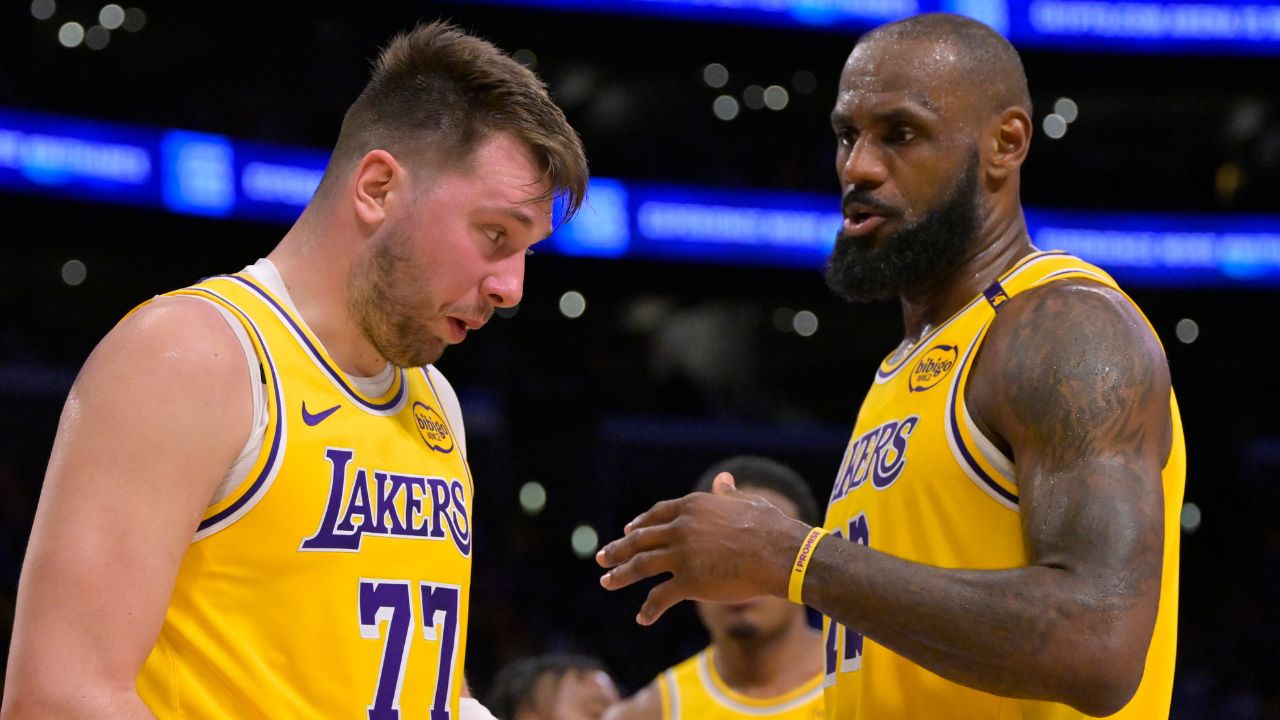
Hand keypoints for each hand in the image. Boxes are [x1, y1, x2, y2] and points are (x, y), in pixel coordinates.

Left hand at [596, 472, 811, 624]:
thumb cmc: (770, 527)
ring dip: (620, 574)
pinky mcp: (688, 582)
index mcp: (692, 506)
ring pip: (641, 566)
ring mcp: (681, 555)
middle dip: (618, 548)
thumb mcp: (746, 503)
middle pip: (640, 539)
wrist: (781, 554)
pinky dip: (648, 608)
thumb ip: (728, 495)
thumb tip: (723, 479)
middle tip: (602, 556)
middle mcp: (680, 528)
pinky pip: (660, 597)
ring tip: (606, 582)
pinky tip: (641, 618)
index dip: (640, 525)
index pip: (656, 515)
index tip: (627, 531)